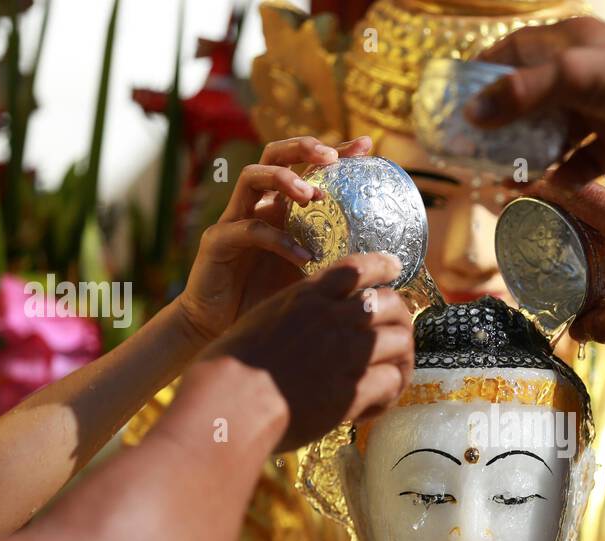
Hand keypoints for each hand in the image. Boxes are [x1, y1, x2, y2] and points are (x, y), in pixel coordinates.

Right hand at [176, 135, 373, 341]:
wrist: (223, 330)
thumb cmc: (269, 302)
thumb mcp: (313, 277)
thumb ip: (338, 261)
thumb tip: (387, 265)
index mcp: (283, 208)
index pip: (307, 167)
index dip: (335, 152)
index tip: (365, 145)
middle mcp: (258, 205)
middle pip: (275, 155)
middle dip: (303, 148)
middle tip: (331, 157)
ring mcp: (235, 219)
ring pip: (252, 177)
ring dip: (284, 179)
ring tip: (313, 195)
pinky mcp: (218, 241)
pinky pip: (247, 229)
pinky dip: (278, 239)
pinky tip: (304, 256)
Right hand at [200, 252, 413, 449]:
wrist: (231, 402)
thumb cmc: (229, 368)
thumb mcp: (261, 320)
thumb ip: (293, 315)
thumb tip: (307, 324)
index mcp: (307, 297)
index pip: (356, 269)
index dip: (381, 266)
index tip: (395, 267)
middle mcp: (333, 318)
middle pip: (389, 304)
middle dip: (401, 318)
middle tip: (401, 335)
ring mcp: (347, 353)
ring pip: (399, 342)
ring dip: (401, 359)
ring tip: (394, 375)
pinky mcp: (354, 390)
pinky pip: (390, 383)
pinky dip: (388, 394)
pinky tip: (372, 406)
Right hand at [468, 18, 604, 185]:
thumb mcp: (572, 76)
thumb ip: (520, 93)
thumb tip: (473, 115)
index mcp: (570, 42)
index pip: (514, 50)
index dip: (484, 72)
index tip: (458, 99)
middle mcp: (583, 73)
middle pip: (531, 97)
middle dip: (503, 123)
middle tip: (475, 148)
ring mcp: (601, 108)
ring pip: (554, 133)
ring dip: (529, 155)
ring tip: (501, 177)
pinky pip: (582, 161)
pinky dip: (563, 175)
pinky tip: (545, 190)